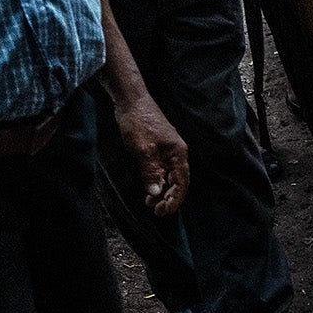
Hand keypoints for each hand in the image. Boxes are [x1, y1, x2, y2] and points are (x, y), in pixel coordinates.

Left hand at [114, 100, 188, 215]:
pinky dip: (156, 180)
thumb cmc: (138, 122)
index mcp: (178, 153)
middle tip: (157, 211)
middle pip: (177, 181)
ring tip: (150, 203)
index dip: (175, 199)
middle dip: (168, 198)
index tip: (165, 212)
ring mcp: (167, 150)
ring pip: (168, 176)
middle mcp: (176, 153)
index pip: (182, 182)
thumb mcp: (143, 149)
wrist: (131, 100)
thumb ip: (150, 172)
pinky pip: (161, 169)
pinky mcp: (158, 148)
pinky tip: (148, 187)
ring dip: (161, 191)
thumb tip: (155, 192)